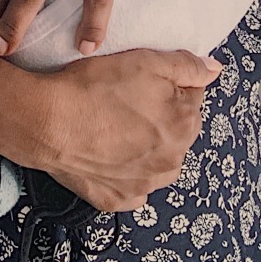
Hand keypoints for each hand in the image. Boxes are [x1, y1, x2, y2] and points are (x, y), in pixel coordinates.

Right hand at [24, 49, 221, 211]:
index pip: (191, 99)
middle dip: (159, 117)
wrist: (46, 121)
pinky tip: (105, 152)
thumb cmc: (92, 88)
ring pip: (155, 160)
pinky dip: (122, 172)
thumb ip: (187, 66)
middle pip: (175, 131)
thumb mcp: (146, 61)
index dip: (167, 85)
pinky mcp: (118, 200)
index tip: (142, 82)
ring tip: (113, 127)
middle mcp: (172, 161)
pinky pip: (130, 185)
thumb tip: (214, 70)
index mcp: (185, 125)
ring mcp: (145, 186)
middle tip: (123, 101)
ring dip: (144, 147)